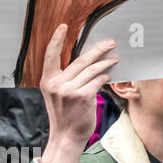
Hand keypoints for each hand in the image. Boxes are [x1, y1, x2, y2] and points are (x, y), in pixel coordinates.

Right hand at [36, 25, 118, 162]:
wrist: (66, 135)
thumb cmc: (65, 113)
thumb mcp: (57, 94)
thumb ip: (65, 78)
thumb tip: (86, 61)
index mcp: (47, 80)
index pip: (50, 55)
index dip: (56, 40)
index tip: (63, 26)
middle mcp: (56, 84)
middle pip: (80, 60)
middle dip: (97, 50)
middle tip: (110, 43)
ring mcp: (68, 90)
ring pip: (92, 70)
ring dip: (106, 63)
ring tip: (115, 59)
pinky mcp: (82, 96)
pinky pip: (98, 80)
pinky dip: (105, 77)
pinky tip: (109, 76)